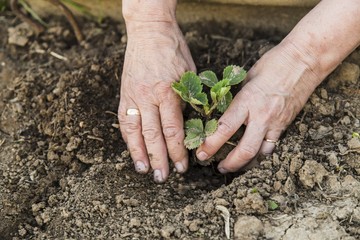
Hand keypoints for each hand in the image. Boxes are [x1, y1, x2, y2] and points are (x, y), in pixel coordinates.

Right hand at [118, 21, 195, 182]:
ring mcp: (133, 96)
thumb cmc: (175, 51)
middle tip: (163, 177)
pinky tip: (132, 150)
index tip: (183, 165)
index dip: (178, 150)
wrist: (149, 31)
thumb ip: (190, 100)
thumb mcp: (190, 74)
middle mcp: (148, 97)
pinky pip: (123, 120)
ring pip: (134, 131)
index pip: (173, 129)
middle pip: (153, 135)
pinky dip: (128, 138)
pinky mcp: (124, 94)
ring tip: (143, 170)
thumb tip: (194, 125)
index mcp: (169, 92)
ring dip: (139, 153)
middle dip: (159, 159)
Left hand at [196, 42, 320, 172]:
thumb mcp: (247, 79)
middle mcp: (262, 116)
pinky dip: (261, 155)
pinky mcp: (286, 125)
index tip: (201, 153)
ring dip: (246, 164)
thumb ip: (237, 99)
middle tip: (218, 167)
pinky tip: (253, 157)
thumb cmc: (273, 64)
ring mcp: (276, 123)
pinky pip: (272, 147)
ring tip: (234, 167)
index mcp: (247, 101)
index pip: (225, 129)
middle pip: (244, 150)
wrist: (305, 60)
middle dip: (229, 164)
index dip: (210, 144)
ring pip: (260, 154)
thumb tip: (225, 111)